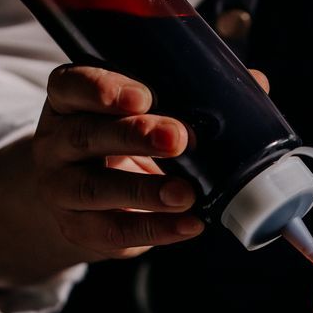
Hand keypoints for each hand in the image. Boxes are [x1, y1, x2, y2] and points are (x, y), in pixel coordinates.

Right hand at [0, 63, 268, 288]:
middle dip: (134, 136)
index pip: (72, 85)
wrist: (83, 201)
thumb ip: (188, 95)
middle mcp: (56, 142)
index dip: (102, 89)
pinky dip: (156, 230)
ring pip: (96, 189)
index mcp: (69, 101)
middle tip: (178, 139)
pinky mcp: (79, 227)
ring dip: (144, 191)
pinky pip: (115, 231)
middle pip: (86, 136)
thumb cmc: (122, 143)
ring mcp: (61, 188)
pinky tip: (189, 224)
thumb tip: (255, 82)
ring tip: (186, 193)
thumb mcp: (141, 114)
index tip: (142, 95)